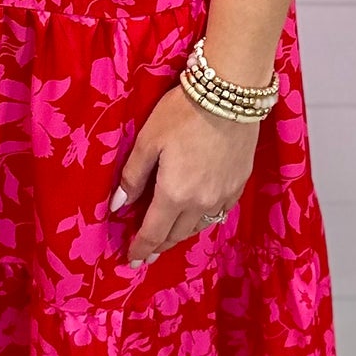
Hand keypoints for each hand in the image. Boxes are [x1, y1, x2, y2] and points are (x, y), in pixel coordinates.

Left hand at [109, 83, 259, 265]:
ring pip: (198, 227)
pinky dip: (202, 220)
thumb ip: (132, 177)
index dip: (141, 248)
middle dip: (159, 246)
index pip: (153, 233)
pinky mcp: (238, 185)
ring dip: (180, 235)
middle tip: (147, 253)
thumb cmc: (182, 114)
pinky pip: (217, 214)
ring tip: (168, 238)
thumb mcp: (148, 141)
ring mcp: (223, 196)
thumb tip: (117, 206)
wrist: (230, 96)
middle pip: (176, 235)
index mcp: (174, 195)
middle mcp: (200, 204)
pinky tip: (197, 217)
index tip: (132, 260)